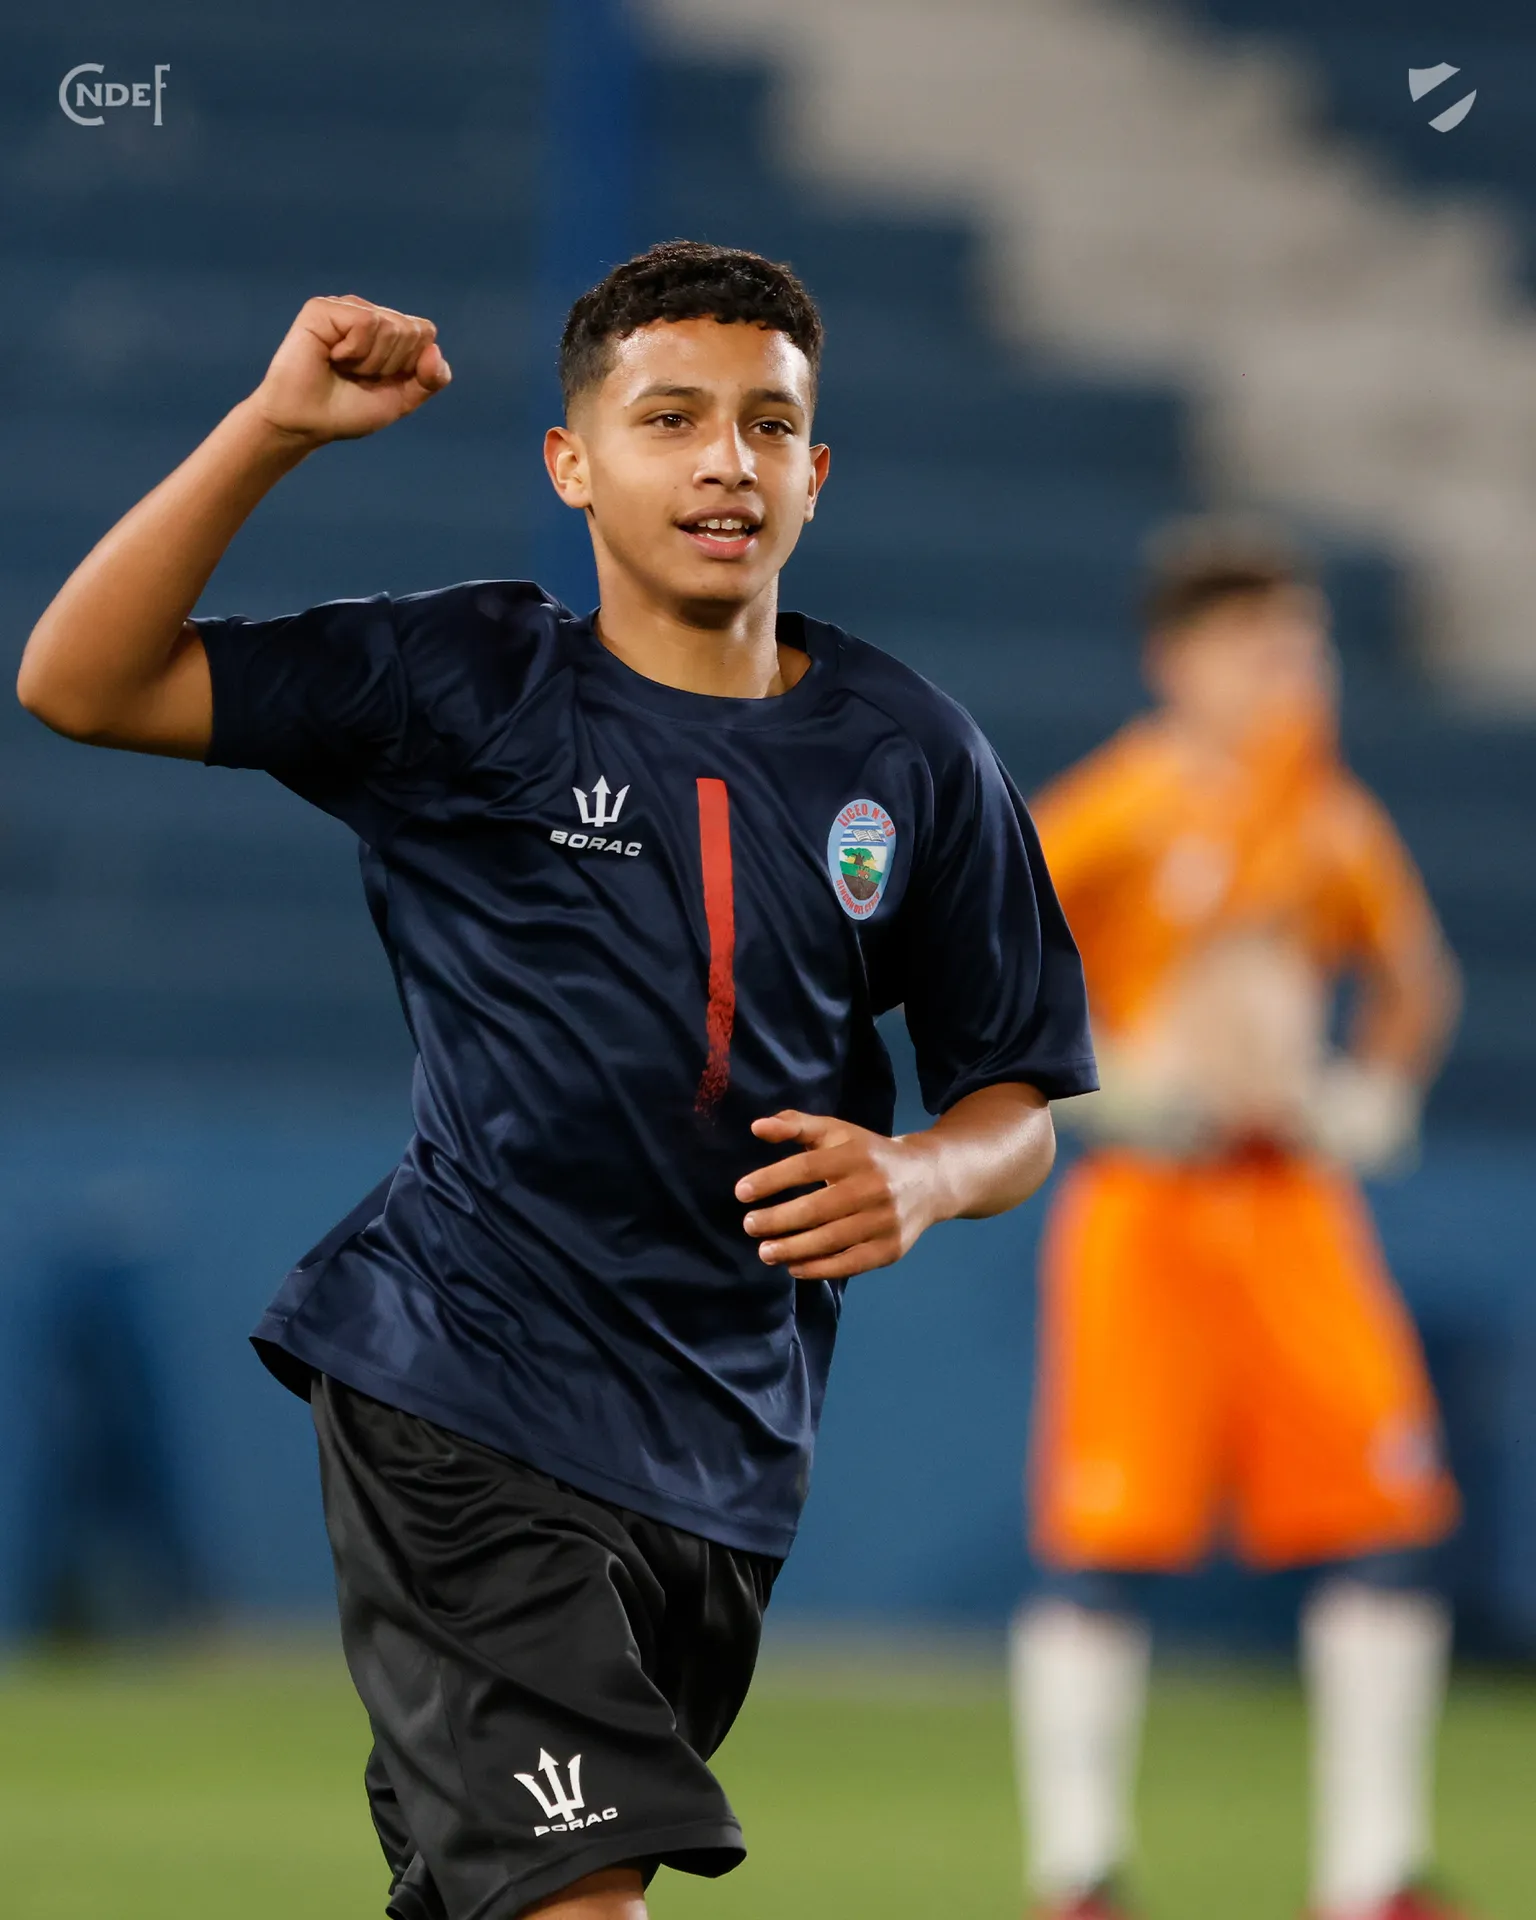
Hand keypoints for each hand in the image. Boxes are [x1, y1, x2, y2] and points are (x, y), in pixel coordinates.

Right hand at [250, 295, 450, 445]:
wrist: (307, 423)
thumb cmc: (348, 410)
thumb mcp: (402, 399)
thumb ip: (431, 379)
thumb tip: (434, 348)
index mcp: (389, 331)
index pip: (425, 333)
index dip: (410, 366)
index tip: (381, 380)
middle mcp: (368, 314)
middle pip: (412, 330)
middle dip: (391, 365)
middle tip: (359, 375)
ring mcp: (346, 308)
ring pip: (391, 326)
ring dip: (371, 361)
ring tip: (343, 367)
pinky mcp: (323, 308)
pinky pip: (366, 322)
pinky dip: (355, 351)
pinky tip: (332, 357)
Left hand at [734, 1110, 943, 1280]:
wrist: (929, 1179)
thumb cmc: (869, 1154)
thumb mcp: (837, 1132)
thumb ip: (796, 1125)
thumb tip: (756, 1127)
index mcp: (855, 1154)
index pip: (806, 1167)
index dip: (771, 1180)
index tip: (741, 1192)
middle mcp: (872, 1187)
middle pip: (816, 1208)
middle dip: (777, 1220)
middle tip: (749, 1226)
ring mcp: (884, 1220)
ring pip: (830, 1240)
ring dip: (791, 1249)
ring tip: (765, 1251)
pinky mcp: (891, 1248)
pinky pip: (850, 1263)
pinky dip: (819, 1269)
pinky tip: (794, 1267)